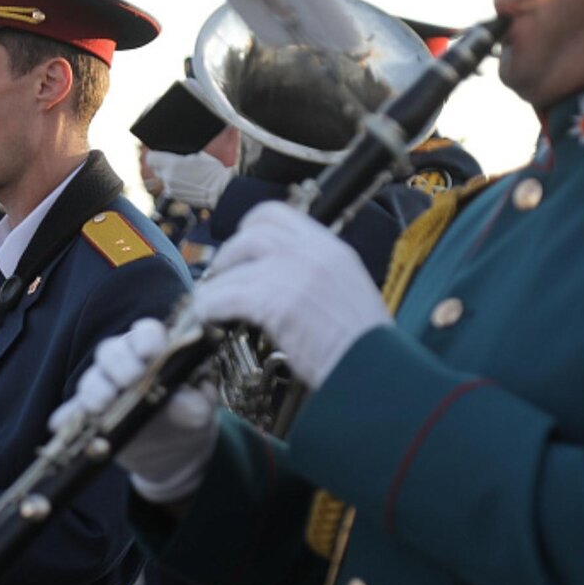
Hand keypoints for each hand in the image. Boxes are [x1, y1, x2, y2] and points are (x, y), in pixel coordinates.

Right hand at [49, 318, 219, 503]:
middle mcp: (125, 363)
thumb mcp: (199, 410)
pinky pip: (72, 411)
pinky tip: (61, 424)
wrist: (173, 450)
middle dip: (119, 364)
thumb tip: (174, 398)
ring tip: (101, 405)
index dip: (146, 338)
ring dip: (93, 389)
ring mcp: (104, 387)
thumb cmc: (188, 414)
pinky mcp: (89, 414)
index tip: (151, 352)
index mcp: (154, 350)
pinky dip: (66, 416)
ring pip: (91, 377)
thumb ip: (192, 400)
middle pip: (111, 351)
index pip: (145, 333)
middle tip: (130, 379)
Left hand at [145, 150, 233, 209]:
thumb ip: (181, 156)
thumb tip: (174, 154)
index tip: (159, 153)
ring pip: (164, 179)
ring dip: (171, 176)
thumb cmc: (211, 171)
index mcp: (172, 164)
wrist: (220, 190)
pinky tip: (189, 182)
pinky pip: (171, 188)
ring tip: (186, 173)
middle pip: (156, 169)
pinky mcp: (176, 197)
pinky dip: (176, 184)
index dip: (155, 155)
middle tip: (173, 163)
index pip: (151, 158)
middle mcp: (168, 178)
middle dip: (163, 166)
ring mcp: (171, 189)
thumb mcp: (197, 156)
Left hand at [192, 201, 391, 389]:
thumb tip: (282, 280)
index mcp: (329, 247)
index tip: (240, 242)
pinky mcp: (274, 304)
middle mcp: (309, 253)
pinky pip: (225, 297)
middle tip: (220, 275)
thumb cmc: (366, 345)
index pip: (277, 214)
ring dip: (215, 286)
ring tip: (209, 302)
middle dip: (228, 255)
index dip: (250, 226)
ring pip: (233, 268)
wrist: (376, 370)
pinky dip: (210, 306)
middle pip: (249, 235)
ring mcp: (291, 275)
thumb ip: (317, 276)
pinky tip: (207, 316)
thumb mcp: (348, 290)